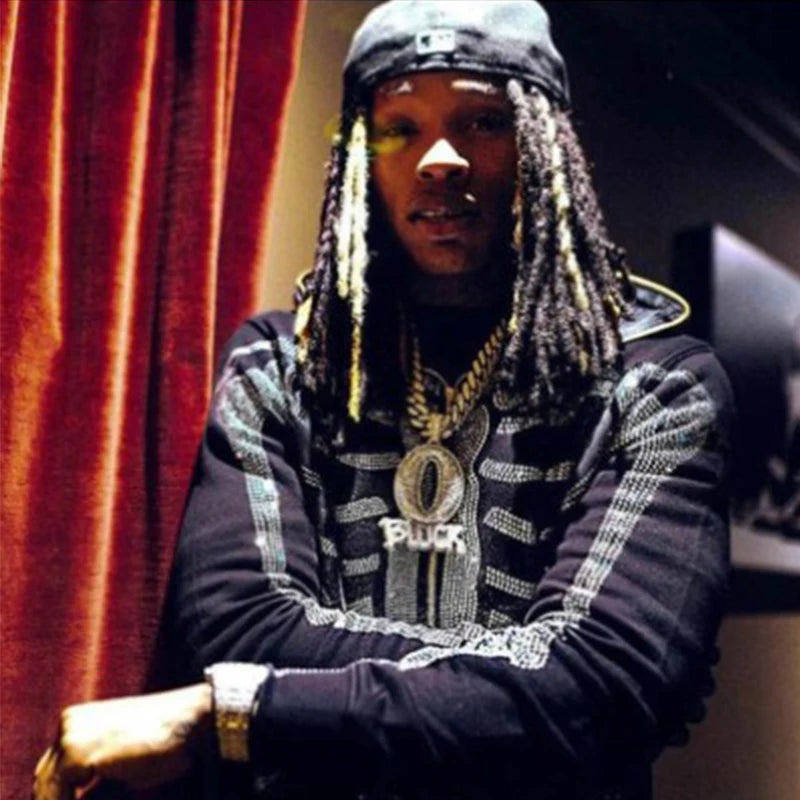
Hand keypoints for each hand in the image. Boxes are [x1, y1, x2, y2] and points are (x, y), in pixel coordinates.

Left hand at [32, 683, 212, 799]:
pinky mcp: (77, 754)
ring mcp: (70, 738)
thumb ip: (93, 787)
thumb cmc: (163, 744)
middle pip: (42, 783)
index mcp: (75, 722)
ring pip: (46, 792)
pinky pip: (57, 797)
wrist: (190, 722)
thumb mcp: (121, 767)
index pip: (49, 774)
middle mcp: (67, 725)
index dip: (57, 799)